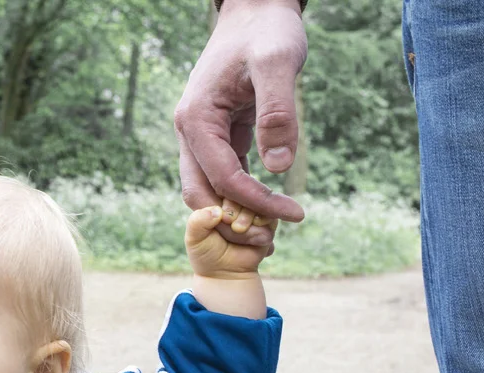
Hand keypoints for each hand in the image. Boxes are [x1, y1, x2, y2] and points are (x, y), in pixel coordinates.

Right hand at [174, 0, 306, 249]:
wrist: (256, 9)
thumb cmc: (267, 32)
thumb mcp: (278, 63)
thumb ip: (278, 114)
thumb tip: (278, 169)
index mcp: (196, 120)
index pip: (223, 178)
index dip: (256, 203)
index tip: (293, 215)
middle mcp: (191, 132)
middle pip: (202, 195)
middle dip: (235, 221)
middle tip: (274, 239)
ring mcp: (201, 135)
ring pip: (209, 190)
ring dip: (236, 213)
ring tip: (274, 230)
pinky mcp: (217, 134)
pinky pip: (224, 175)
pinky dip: (242, 195)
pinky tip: (269, 206)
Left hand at [186, 200, 275, 278]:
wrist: (224, 273)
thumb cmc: (206, 253)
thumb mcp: (194, 238)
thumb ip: (197, 222)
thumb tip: (217, 211)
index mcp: (216, 199)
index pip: (224, 187)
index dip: (225, 202)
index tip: (220, 220)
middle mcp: (236, 202)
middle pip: (243, 192)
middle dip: (238, 210)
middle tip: (234, 226)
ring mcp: (252, 211)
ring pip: (258, 203)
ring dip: (249, 219)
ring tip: (239, 230)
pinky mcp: (267, 223)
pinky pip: (270, 219)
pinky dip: (261, 229)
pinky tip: (253, 239)